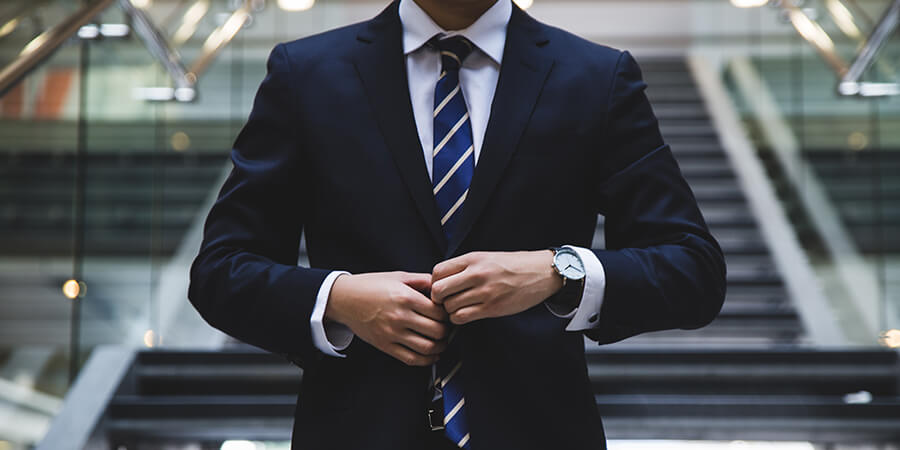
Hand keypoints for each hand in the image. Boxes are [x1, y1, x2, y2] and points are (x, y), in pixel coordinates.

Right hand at [325, 272, 450, 365]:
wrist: (344, 299)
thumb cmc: (370, 286)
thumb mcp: (398, 276)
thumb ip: (422, 280)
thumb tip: (442, 286)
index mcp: (405, 297)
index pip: (439, 312)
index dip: (448, 314)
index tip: (447, 313)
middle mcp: (399, 317)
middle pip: (437, 331)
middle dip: (446, 331)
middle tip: (447, 327)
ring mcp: (392, 333)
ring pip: (427, 348)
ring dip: (440, 347)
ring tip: (442, 341)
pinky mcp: (385, 345)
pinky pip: (411, 359)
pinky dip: (427, 360)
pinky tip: (432, 355)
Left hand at [431, 250, 563, 324]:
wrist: (541, 272)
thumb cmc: (513, 265)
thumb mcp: (486, 257)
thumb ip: (464, 267)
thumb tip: (441, 280)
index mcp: (473, 259)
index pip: (437, 271)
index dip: (434, 282)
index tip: (442, 287)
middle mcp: (476, 274)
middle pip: (438, 290)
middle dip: (438, 299)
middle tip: (446, 301)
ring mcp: (484, 292)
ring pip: (449, 307)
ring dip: (450, 310)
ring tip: (459, 307)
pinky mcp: (492, 308)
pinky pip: (462, 317)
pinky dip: (459, 318)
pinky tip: (467, 314)